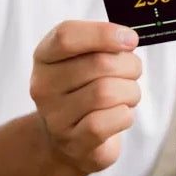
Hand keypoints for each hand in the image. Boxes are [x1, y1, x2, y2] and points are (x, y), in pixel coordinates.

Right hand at [30, 20, 141, 173]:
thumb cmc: (85, 90)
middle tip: (132, 73)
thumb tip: (127, 39)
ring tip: (127, 95)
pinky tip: (121, 114)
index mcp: (44, 57)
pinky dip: (127, 115)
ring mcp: (56, 117)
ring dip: (131, 91)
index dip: (103, 34)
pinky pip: (111, 119)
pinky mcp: (75, 142)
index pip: (67, 36)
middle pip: (99, 63)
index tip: (130, 39)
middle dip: (129, 66)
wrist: (69, 139)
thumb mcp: (86, 59)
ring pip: (108, 92)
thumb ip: (103, 43)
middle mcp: (43, 86)